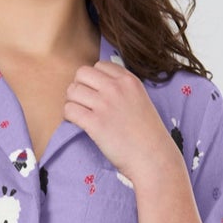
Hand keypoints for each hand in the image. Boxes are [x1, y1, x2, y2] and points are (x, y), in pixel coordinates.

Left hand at [62, 58, 180, 181]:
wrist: (153, 157)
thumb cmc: (148, 134)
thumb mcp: (141, 100)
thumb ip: (123, 90)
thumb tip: (99, 88)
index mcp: (128, 80)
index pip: (99, 66)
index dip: (94, 79)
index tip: (96, 93)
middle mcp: (115, 88)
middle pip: (82, 73)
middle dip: (80, 87)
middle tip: (84, 103)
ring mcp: (104, 104)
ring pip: (72, 90)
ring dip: (72, 102)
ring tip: (80, 114)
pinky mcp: (95, 123)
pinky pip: (70, 110)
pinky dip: (69, 116)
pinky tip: (78, 123)